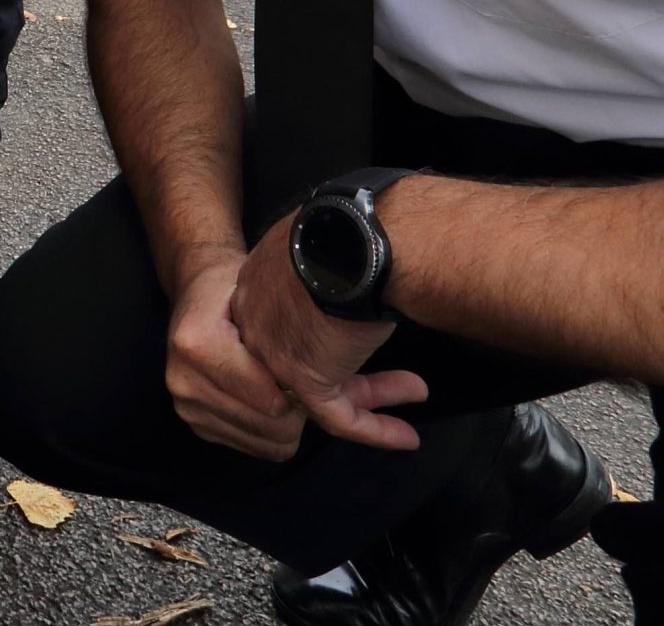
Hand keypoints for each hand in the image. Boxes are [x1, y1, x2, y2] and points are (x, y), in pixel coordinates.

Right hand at [164, 249, 309, 460]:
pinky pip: (251, 447)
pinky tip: (270, 402)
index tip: (322, 376)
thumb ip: (298, 342)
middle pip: (272, 428)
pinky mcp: (193, 422)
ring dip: (287, 425)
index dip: (307, 394)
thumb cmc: (234, 290)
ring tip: (291, 392)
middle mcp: (184, 380)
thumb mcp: (264, 298)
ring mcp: (185, 406)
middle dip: (301, 411)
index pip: (273, 401)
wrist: (194, 292)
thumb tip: (359, 389)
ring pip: (265, 444)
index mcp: (199, 344)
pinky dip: (270, 431)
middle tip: (311, 386)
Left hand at [229, 216, 427, 451]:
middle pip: (294, 358)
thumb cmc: (353, 227)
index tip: (354, 339)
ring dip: (369, 401)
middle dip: (344, 374)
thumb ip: (327, 263)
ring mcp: (273, 349)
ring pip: (315, 392)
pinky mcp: (302, 376)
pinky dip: (373, 429)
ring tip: (407, 403)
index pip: (282, 320)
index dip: (322, 337)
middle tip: (382, 383)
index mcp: (260, 278)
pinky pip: (336, 417)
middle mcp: (257, 315)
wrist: (358, 238)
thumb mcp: (328, 240)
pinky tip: (404, 436)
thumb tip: (356, 259)